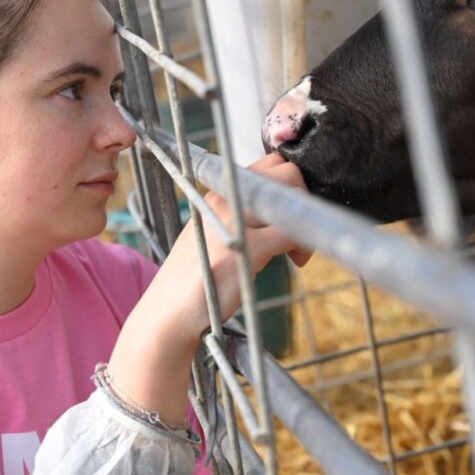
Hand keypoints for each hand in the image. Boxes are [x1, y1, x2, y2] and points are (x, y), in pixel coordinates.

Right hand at [153, 152, 310, 342]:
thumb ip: (239, 213)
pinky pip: (290, 231)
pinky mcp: (247, 249)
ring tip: (297, 251)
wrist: (168, 311)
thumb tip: (274, 208)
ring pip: (290, 194)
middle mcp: (226, 198)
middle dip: (303, 198)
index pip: (269, 163)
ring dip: (306, 219)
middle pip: (286, 171)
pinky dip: (304, 242)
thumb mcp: (213, 231)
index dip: (289, 186)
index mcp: (219, 192)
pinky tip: (297, 259)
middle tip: (298, 232)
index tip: (287, 216)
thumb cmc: (196, 275)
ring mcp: (235, 221)